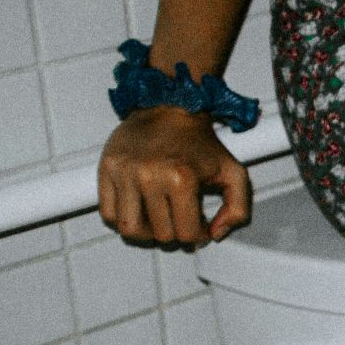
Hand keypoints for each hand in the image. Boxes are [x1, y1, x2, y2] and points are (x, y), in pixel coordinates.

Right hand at [97, 106, 251, 246]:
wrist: (170, 108)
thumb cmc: (200, 142)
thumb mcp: (234, 174)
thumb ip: (238, 209)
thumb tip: (215, 233)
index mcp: (182, 178)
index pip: (187, 233)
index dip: (199, 236)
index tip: (200, 227)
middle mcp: (149, 176)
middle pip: (160, 235)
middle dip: (176, 234)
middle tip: (181, 221)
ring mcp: (125, 173)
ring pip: (130, 230)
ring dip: (147, 233)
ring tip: (159, 221)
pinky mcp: (107, 169)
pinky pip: (108, 213)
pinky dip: (123, 220)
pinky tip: (140, 211)